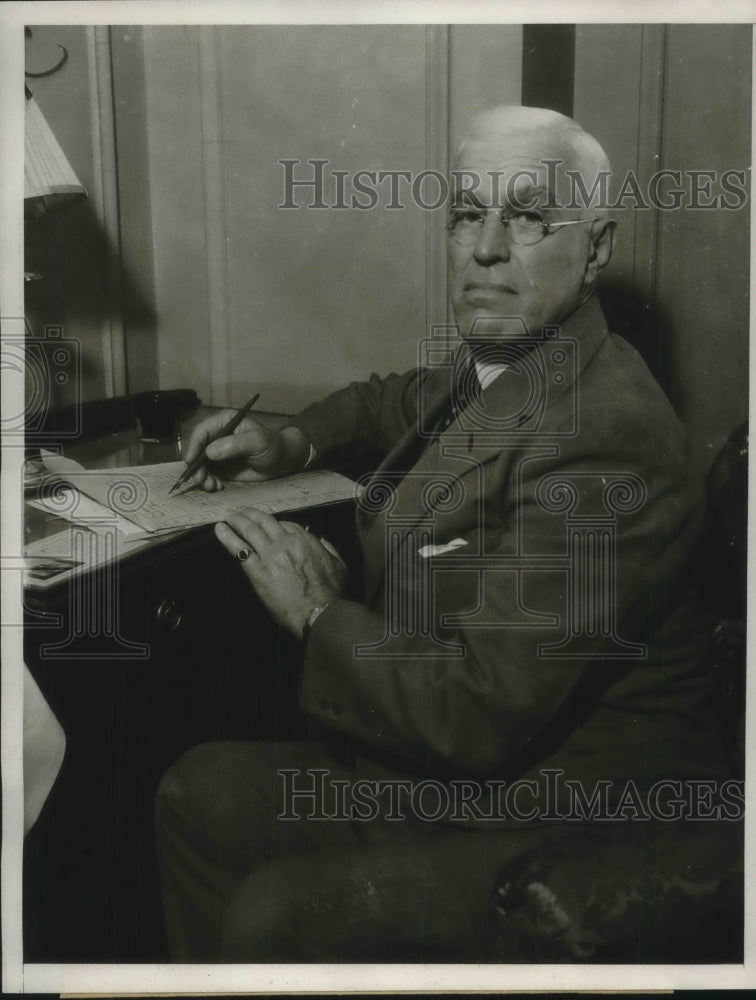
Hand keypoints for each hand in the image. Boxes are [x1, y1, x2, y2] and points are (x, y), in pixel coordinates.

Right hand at [181, 411, 310, 491]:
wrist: (281, 461)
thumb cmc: (272, 445)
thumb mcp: (257, 442)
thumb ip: (235, 445)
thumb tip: (210, 452)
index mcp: (224, 422)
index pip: (202, 431)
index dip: (193, 445)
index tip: (191, 461)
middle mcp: (217, 436)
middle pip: (197, 449)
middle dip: (195, 466)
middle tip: (201, 480)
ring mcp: (217, 453)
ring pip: (200, 464)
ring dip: (201, 476)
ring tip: (212, 486)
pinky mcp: (220, 467)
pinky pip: (208, 474)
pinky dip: (208, 481)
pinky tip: (217, 487)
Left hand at [216, 508, 347, 637]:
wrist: (318, 611)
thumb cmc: (331, 592)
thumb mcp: (339, 565)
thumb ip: (329, 549)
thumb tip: (321, 540)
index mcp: (305, 539)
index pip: (285, 524)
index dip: (273, 524)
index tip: (267, 525)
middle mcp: (285, 542)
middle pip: (264, 521)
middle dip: (251, 514)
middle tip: (241, 511)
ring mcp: (270, 555)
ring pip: (250, 530)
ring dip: (237, 520)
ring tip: (229, 516)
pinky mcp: (257, 571)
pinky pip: (239, 549)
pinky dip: (227, 537)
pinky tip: (220, 529)